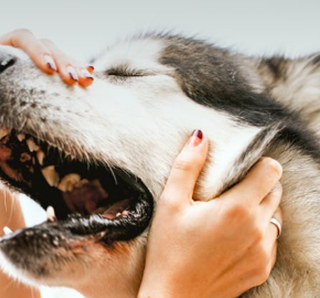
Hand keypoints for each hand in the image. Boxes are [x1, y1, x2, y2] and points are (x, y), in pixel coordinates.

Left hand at [0, 19, 93, 176]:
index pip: (22, 40)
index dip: (38, 49)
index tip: (49, 68)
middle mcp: (20, 61)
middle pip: (46, 48)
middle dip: (63, 61)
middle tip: (74, 80)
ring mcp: (36, 77)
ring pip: (60, 62)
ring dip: (75, 68)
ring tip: (86, 82)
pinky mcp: (48, 93)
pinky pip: (66, 81)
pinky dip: (77, 79)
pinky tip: (89, 82)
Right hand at [138, 130, 282, 297]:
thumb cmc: (168, 250)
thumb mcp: (170, 203)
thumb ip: (187, 166)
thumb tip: (200, 136)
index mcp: (237, 208)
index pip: (271, 170)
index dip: (257, 164)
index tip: (239, 169)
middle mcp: (258, 229)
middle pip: (276, 191)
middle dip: (258, 184)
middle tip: (230, 191)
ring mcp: (263, 251)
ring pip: (275, 215)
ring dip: (260, 208)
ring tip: (231, 214)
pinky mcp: (262, 267)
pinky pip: (271, 239)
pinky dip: (259, 231)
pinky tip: (233, 236)